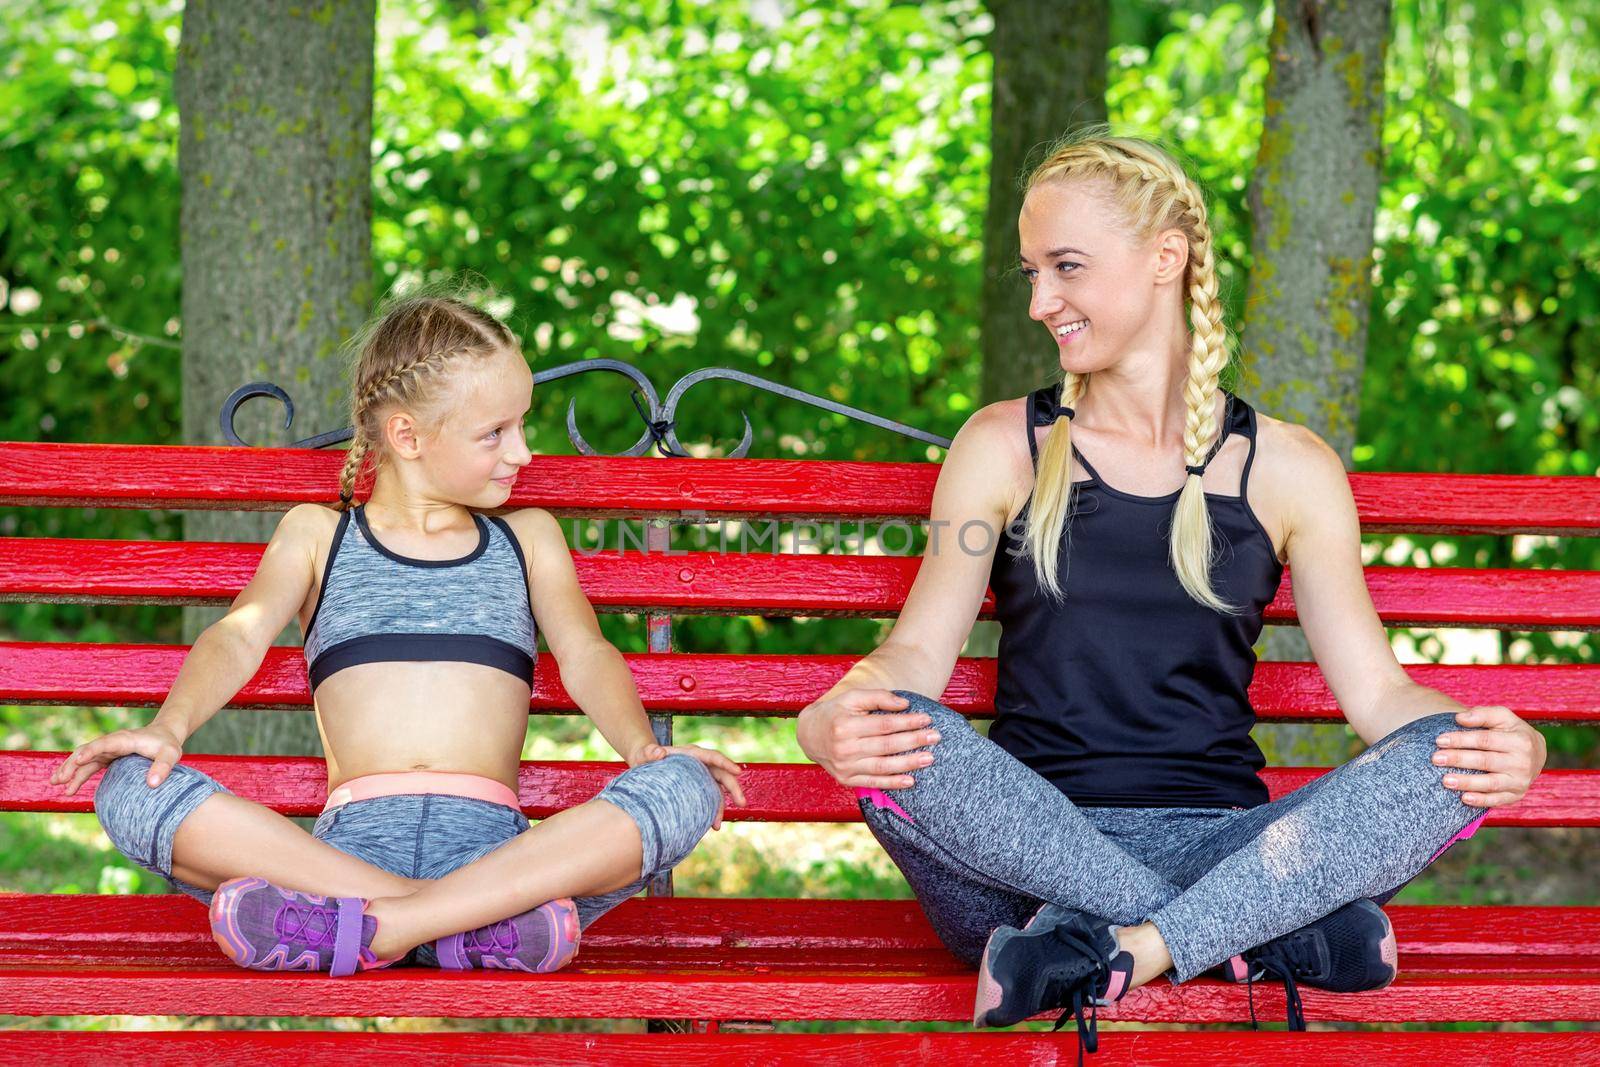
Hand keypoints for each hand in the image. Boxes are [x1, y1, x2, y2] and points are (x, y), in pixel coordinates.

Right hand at [50, 723, 185, 796]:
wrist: (163, 735)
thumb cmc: (167, 744)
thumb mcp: (171, 754)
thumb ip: (163, 766)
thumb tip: (152, 784)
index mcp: (125, 739)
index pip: (104, 744)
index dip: (91, 751)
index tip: (78, 760)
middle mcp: (112, 743)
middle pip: (87, 751)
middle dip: (72, 764)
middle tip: (60, 779)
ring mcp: (107, 750)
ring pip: (83, 759)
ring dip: (69, 770)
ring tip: (55, 783)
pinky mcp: (107, 758)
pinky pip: (88, 766)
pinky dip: (77, 775)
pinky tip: (68, 787)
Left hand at [627, 741, 745, 829]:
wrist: (643, 764)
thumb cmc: (644, 757)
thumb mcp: (644, 754)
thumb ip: (649, 752)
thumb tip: (659, 752)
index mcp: (691, 754)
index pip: (712, 757)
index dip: (726, 764)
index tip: (737, 772)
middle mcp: (699, 764)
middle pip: (722, 774)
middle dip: (733, 788)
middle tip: (742, 802)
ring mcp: (700, 776)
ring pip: (717, 790)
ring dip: (721, 807)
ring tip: (717, 826)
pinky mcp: (697, 787)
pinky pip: (709, 798)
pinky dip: (711, 811)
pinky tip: (709, 825)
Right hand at [796, 688, 939, 791]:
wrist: (810, 734)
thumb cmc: (836, 712)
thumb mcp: (852, 698)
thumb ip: (878, 697)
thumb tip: (905, 705)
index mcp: (845, 725)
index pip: (883, 725)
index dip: (907, 722)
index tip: (927, 719)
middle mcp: (844, 748)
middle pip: (886, 746)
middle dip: (913, 741)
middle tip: (936, 737)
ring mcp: (845, 767)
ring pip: (882, 766)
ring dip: (909, 763)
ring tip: (929, 758)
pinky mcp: (845, 780)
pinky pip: (873, 783)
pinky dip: (892, 783)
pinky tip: (911, 780)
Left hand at [1433, 705, 1546, 807]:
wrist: (1536, 753)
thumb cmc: (1511, 732)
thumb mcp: (1502, 717)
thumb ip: (1482, 714)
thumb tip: (1459, 718)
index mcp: (1520, 741)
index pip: (1485, 740)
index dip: (1461, 740)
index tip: (1440, 740)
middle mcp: (1522, 762)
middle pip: (1485, 761)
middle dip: (1459, 760)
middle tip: (1436, 759)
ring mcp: (1520, 781)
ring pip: (1491, 783)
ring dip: (1467, 782)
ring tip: (1445, 780)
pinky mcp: (1516, 795)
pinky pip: (1497, 800)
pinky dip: (1481, 801)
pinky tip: (1464, 798)